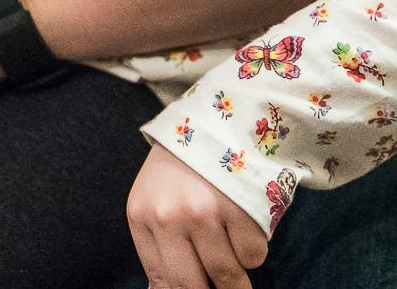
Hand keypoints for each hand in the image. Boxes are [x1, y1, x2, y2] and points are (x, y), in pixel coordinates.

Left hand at [126, 146, 268, 288]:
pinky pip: (254, 256)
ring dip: (235, 276)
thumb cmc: (178, 173)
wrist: (213, 123)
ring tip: (230, 253)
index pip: (161, 281)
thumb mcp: (153, 204)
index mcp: (142, 217)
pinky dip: (252, 251)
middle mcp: (169, 217)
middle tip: (222, 287)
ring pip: (228, 275)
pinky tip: (243, 225)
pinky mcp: (240, 207)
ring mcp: (205, 212)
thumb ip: (157, 249)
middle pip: (192, 286)